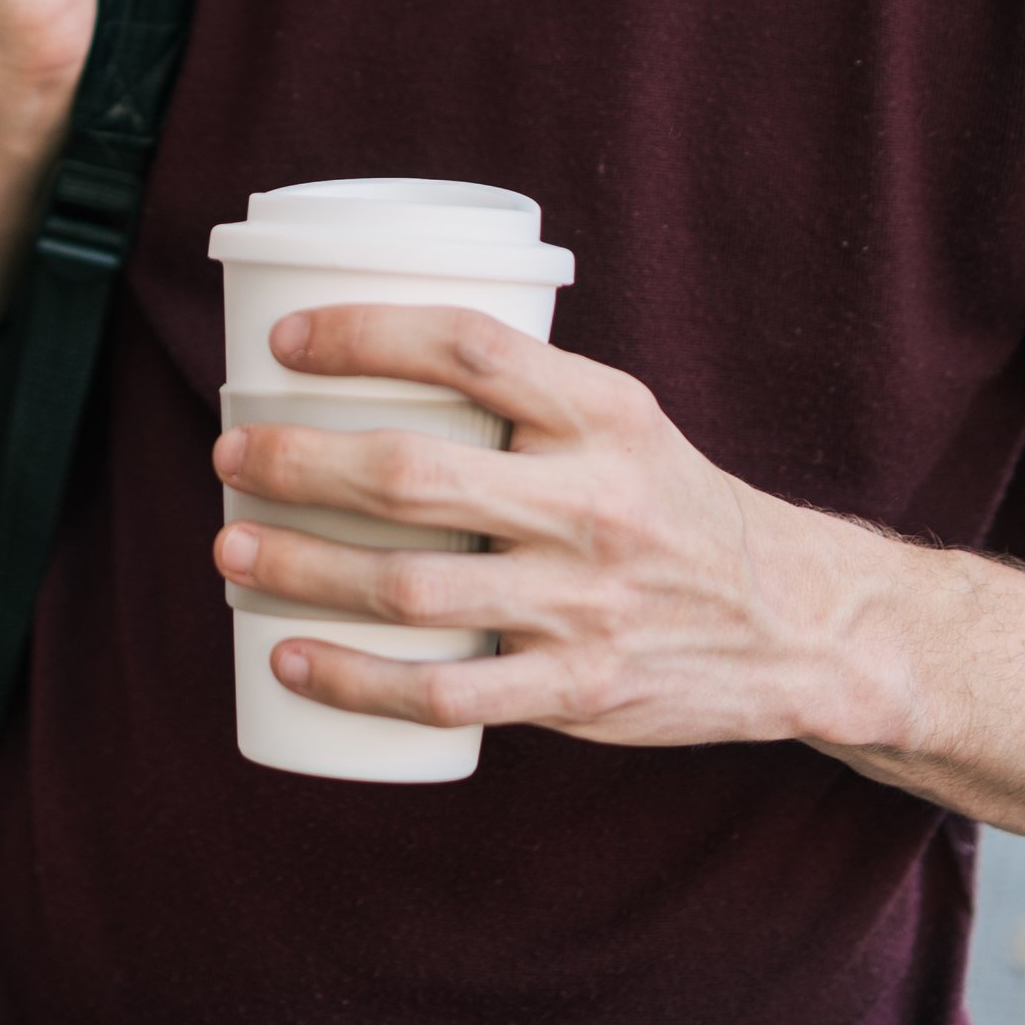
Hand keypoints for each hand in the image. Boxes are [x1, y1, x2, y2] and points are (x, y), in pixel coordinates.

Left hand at [209, 307, 906, 749]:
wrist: (795, 626)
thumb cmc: (674, 508)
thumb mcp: (623, 426)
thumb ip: (524, 399)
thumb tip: (375, 369)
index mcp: (605, 415)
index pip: (471, 349)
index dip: (367, 334)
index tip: (287, 340)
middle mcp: (594, 504)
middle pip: (413, 473)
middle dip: (298, 463)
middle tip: (230, 454)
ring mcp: (583, 603)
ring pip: (409, 586)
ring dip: (300, 569)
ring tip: (230, 551)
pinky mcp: (575, 690)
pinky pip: (443, 691)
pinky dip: (354, 679)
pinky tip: (291, 663)